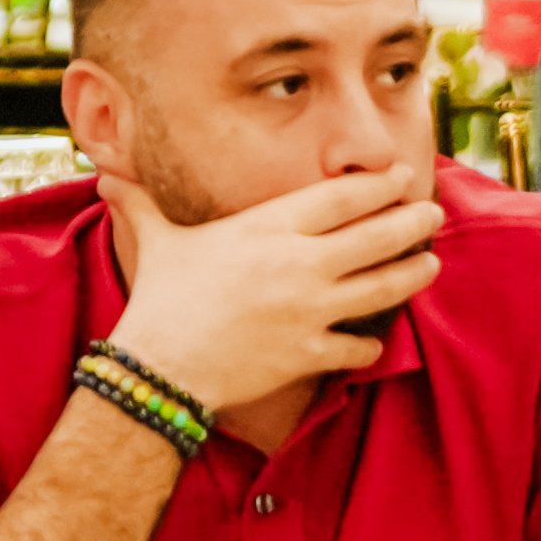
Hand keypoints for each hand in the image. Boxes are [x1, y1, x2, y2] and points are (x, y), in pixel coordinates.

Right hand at [97, 155, 439, 421]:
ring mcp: (312, 310)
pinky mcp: (312, 353)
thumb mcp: (156, 240)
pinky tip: (375, 340)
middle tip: (433, 212)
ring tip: (431, 264)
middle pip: (379, 235)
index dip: (380, 184)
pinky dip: (369, 344)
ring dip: (414, 273)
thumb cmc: (161, 297)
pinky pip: (358, 346)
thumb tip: (107, 179)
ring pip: (384, 287)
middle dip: (413, 221)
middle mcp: (300, 264)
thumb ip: (142, 204)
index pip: (343, 197)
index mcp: (269, 227)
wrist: (162, 364)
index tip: (402, 175)